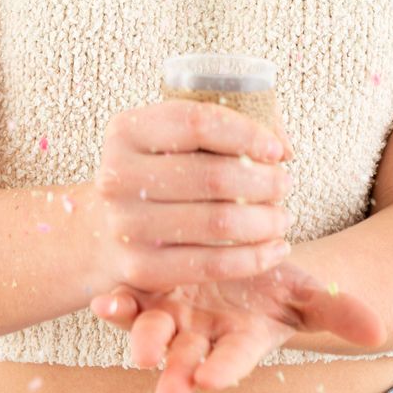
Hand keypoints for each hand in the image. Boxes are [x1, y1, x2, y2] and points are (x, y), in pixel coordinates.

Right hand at [89, 98, 295, 297]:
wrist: (108, 226)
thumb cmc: (160, 172)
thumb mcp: (177, 137)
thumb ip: (230, 130)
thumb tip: (282, 150)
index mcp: (127, 131)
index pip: (198, 123)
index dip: (247, 134)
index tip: (277, 150)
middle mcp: (118, 176)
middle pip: (212, 176)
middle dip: (263, 182)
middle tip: (284, 184)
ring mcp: (126, 225)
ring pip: (218, 222)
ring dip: (264, 221)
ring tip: (282, 216)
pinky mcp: (141, 268)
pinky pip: (211, 265)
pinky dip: (253, 258)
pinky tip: (274, 249)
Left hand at [89, 256, 385, 392]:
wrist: (239, 257)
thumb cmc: (277, 283)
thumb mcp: (309, 293)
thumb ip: (340, 312)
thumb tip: (378, 333)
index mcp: (240, 337)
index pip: (233, 360)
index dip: (224, 369)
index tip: (211, 379)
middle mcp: (202, 334)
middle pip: (187, 360)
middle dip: (176, 377)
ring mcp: (172, 313)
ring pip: (154, 334)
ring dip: (142, 341)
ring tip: (136, 348)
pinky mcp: (149, 287)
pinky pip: (129, 301)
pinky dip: (116, 304)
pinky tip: (104, 301)